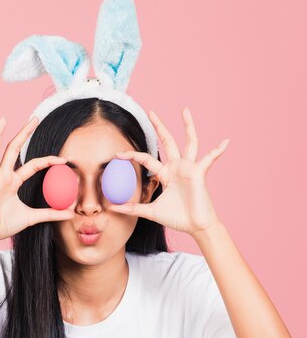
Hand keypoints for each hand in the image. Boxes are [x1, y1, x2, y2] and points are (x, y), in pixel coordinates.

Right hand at [0, 116, 73, 245]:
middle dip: (24, 133)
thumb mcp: (32, 218)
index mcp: (13, 180)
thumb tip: (70, 213)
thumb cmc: (5, 224)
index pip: (33, 165)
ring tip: (2, 120)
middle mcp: (3, 176)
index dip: (48, 161)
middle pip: (14, 149)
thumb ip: (50, 214)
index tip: (64, 160)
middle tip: (35, 118)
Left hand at [108, 108, 229, 236]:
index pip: (146, 158)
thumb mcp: (150, 212)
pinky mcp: (199, 172)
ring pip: (189, 142)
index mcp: (165, 174)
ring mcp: (189, 168)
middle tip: (151, 112)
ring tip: (184, 110)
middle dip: (159, 127)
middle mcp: (177, 167)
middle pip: (167, 141)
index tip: (117, 154)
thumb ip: (132, 208)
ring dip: (188, 126)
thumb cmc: (177, 218)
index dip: (132, 155)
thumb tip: (112, 208)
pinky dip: (218, 151)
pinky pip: (210, 159)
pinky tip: (226, 142)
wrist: (195, 226)